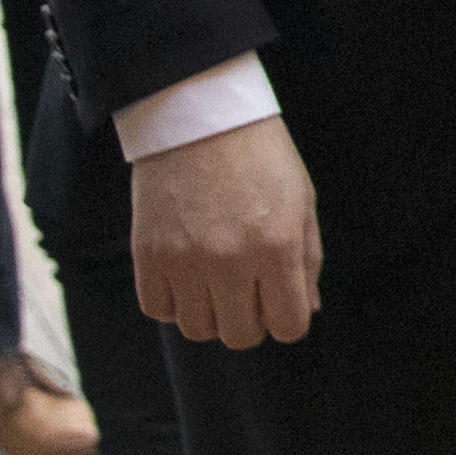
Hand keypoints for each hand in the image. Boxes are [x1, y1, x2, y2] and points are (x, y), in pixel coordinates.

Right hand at [128, 113, 321, 348]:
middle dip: (250, 321)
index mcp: (278, 246)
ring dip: (210, 314)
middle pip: (239, 336)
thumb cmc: (260, 157)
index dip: (287, 320)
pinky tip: (185, 276)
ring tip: (215, 282)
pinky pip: (157, 310)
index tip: (280, 303)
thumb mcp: (302, 202)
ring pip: (197, 329)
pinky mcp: (148, 254)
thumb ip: (307, 261)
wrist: (202, 117)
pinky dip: (173, 302)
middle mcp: (230, 260)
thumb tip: (306, 311)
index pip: (288, 326)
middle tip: (247, 292)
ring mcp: (185, 260)